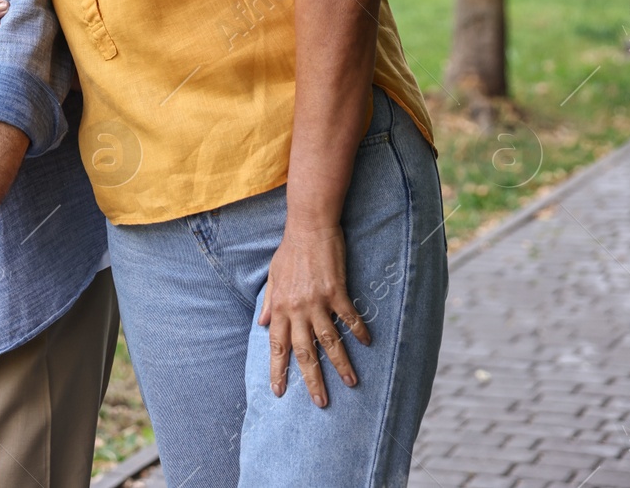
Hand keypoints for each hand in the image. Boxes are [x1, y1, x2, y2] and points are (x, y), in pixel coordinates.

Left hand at [259, 222, 370, 407]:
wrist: (309, 226)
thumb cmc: (290, 250)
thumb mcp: (272, 276)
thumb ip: (268, 302)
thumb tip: (261, 323)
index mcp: (280, 307)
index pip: (277, 345)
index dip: (278, 369)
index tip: (279, 391)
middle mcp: (296, 308)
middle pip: (304, 351)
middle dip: (311, 379)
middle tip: (321, 402)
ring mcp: (317, 301)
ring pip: (329, 341)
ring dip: (340, 364)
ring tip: (351, 382)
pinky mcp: (336, 292)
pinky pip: (349, 318)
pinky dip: (358, 332)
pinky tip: (367, 343)